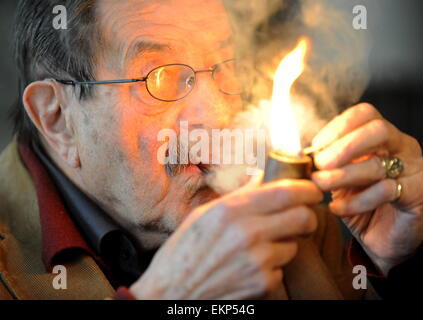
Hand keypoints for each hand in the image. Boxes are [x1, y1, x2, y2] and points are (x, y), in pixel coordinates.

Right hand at [130, 177, 321, 298]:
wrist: (171, 293)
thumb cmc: (183, 252)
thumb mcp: (204, 215)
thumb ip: (238, 197)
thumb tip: (262, 180)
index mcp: (231, 211)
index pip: (285, 192)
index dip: (307, 189)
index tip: (312, 190)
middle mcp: (248, 234)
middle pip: (303, 217)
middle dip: (307, 216)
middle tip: (301, 218)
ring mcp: (257, 262)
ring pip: (293, 246)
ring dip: (284, 244)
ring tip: (260, 248)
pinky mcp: (262, 285)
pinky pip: (280, 270)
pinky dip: (271, 267)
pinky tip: (249, 267)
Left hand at [311, 103, 422, 275]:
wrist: (383, 237)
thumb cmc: (360, 202)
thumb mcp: (341, 177)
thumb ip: (330, 162)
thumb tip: (305, 153)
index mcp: (383, 137)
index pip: (365, 114)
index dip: (338, 127)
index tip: (315, 147)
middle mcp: (402, 147)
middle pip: (377, 129)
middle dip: (343, 146)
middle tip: (320, 164)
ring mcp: (414, 169)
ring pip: (376, 164)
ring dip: (341, 175)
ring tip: (320, 185)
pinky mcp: (417, 194)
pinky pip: (384, 192)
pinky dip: (354, 201)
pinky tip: (337, 208)